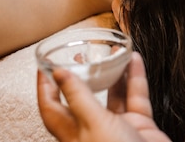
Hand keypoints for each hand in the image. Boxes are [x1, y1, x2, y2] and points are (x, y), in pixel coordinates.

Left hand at [37, 52, 170, 141]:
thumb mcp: (93, 124)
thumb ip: (78, 97)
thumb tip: (59, 75)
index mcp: (73, 133)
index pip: (51, 107)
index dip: (46, 86)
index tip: (44, 65)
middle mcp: (93, 130)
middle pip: (83, 98)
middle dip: (82, 75)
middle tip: (81, 55)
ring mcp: (117, 127)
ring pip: (113, 95)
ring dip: (114, 73)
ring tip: (113, 51)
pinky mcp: (139, 125)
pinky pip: (136, 97)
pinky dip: (136, 78)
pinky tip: (135, 61)